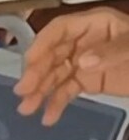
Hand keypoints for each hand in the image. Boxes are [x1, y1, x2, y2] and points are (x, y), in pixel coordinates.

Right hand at [14, 8, 128, 124]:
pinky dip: (57, 103)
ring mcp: (87, 61)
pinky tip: (49, 115)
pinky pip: (67, 90)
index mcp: (97, 24)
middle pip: (53, 54)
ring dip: (41, 92)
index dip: (42, 44)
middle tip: (25, 91)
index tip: (30, 62)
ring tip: (29, 108)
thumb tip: (83, 60)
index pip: (60, 30)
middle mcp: (86, 41)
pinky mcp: (91, 81)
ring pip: (55, 75)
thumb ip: (113, 51)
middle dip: (37, 74)